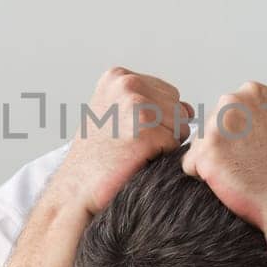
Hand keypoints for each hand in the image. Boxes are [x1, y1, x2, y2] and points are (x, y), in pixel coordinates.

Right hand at [47, 67, 191, 216]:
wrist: (75, 190)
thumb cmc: (96, 157)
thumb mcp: (116, 115)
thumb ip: (151, 103)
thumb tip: (190, 110)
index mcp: (119, 75)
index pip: (168, 94)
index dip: (155, 120)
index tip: (125, 131)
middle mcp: (127, 83)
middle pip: (178, 108)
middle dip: (162, 130)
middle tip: (128, 143)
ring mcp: (136, 105)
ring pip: (180, 126)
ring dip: (162, 144)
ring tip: (131, 151)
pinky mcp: (145, 130)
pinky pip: (175, 144)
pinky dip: (160, 157)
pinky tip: (134, 159)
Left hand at [181, 81, 266, 231]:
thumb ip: (253, 115)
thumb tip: (230, 120)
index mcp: (253, 92)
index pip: (225, 113)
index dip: (237, 138)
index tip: (256, 149)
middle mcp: (233, 101)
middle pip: (209, 127)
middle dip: (222, 148)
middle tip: (249, 164)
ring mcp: (217, 125)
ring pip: (199, 147)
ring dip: (213, 163)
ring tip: (243, 173)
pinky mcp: (206, 151)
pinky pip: (190, 166)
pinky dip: (205, 178)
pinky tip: (232, 181)